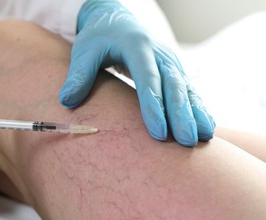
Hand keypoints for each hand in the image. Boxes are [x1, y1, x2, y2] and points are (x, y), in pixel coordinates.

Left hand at [59, 0, 214, 145]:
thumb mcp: (84, 51)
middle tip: (186, 141)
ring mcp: (170, 61)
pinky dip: (199, 108)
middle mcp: (159, 53)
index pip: (147, 77)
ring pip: (186, 88)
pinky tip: (207, 127)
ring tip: (203, 138)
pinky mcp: (174, 70)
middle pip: (173, 85)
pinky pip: (190, 90)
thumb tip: (67, 102)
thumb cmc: (99, 38)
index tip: (158, 132)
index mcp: (136, 45)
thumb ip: (78, 75)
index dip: (153, 105)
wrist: (117, 22)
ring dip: (196, 113)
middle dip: (181, 114)